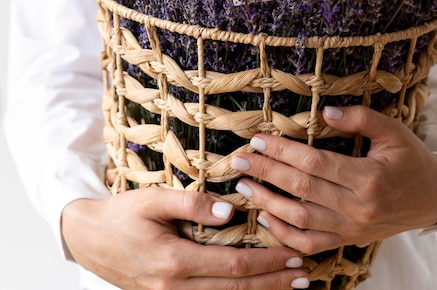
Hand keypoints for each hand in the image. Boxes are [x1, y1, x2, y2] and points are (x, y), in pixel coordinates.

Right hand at [61, 188, 309, 288]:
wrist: (89, 239)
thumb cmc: (122, 215)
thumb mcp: (154, 200)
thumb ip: (192, 203)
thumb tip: (231, 211)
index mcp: (174, 260)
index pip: (233, 265)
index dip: (267, 263)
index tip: (293, 255)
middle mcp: (174, 287)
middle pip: (235, 289)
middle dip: (273, 283)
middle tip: (304, 276)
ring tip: (290, 289)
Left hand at [230, 105, 436, 254]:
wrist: (432, 197)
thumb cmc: (411, 158)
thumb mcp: (393, 131)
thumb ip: (360, 118)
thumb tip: (324, 112)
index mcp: (369, 177)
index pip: (314, 163)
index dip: (282, 151)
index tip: (258, 139)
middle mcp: (358, 208)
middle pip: (302, 190)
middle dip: (266, 173)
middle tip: (238, 160)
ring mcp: (352, 229)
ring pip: (301, 220)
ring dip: (268, 203)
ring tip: (243, 187)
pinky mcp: (349, 240)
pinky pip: (311, 243)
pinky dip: (285, 234)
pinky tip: (265, 217)